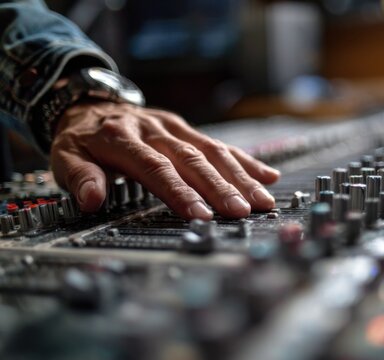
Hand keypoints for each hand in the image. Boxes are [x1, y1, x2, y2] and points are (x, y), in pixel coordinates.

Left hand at [50, 101, 279, 219]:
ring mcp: (175, 128)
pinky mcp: (188, 129)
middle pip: (192, 159)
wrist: (92, 104)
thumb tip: (91, 200)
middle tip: (241, 211)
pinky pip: (220, 144)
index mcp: (123, 138)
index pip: (157, 168)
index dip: (180, 192)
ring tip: (261, 200)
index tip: (201, 215)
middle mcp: (155, 130)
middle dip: (219, 187)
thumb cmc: (82, 137)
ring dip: (239, 176)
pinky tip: (267, 175)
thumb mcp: (65, 155)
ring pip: (212, 151)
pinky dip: (245, 160)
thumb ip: (79, 177)